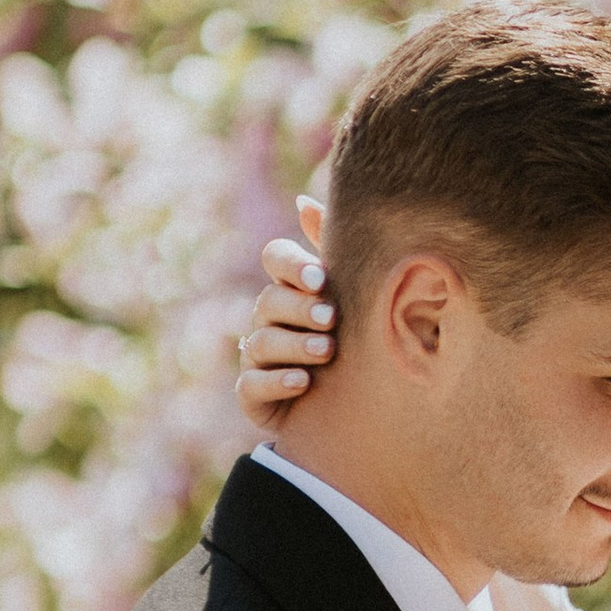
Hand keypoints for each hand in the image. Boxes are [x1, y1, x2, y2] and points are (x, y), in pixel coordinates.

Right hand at [238, 195, 338, 429]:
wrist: (358, 407)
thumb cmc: (355, 340)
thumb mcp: (352, 295)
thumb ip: (332, 250)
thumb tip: (304, 203)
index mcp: (292, 287)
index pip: (276, 258)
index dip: (293, 265)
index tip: (321, 278)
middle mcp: (268, 319)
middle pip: (268, 300)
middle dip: (299, 308)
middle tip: (331, 318)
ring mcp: (257, 359)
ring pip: (261, 342)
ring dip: (294, 345)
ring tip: (327, 351)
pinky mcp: (254, 396)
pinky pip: (251, 386)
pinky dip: (275, 382)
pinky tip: (302, 382)